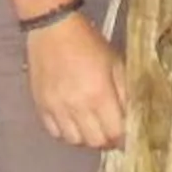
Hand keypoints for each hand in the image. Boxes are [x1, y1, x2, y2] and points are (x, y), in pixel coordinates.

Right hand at [26, 11, 125, 149]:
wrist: (53, 29)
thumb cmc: (88, 42)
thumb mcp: (115, 62)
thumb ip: (124, 91)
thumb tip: (130, 115)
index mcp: (99, 94)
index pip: (115, 132)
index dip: (123, 137)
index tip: (126, 133)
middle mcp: (77, 106)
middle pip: (95, 142)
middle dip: (106, 139)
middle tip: (110, 130)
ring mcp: (56, 108)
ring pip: (74, 141)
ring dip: (86, 137)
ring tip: (91, 126)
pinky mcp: (41, 106)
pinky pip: (54, 132)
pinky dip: (66, 132)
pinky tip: (72, 121)